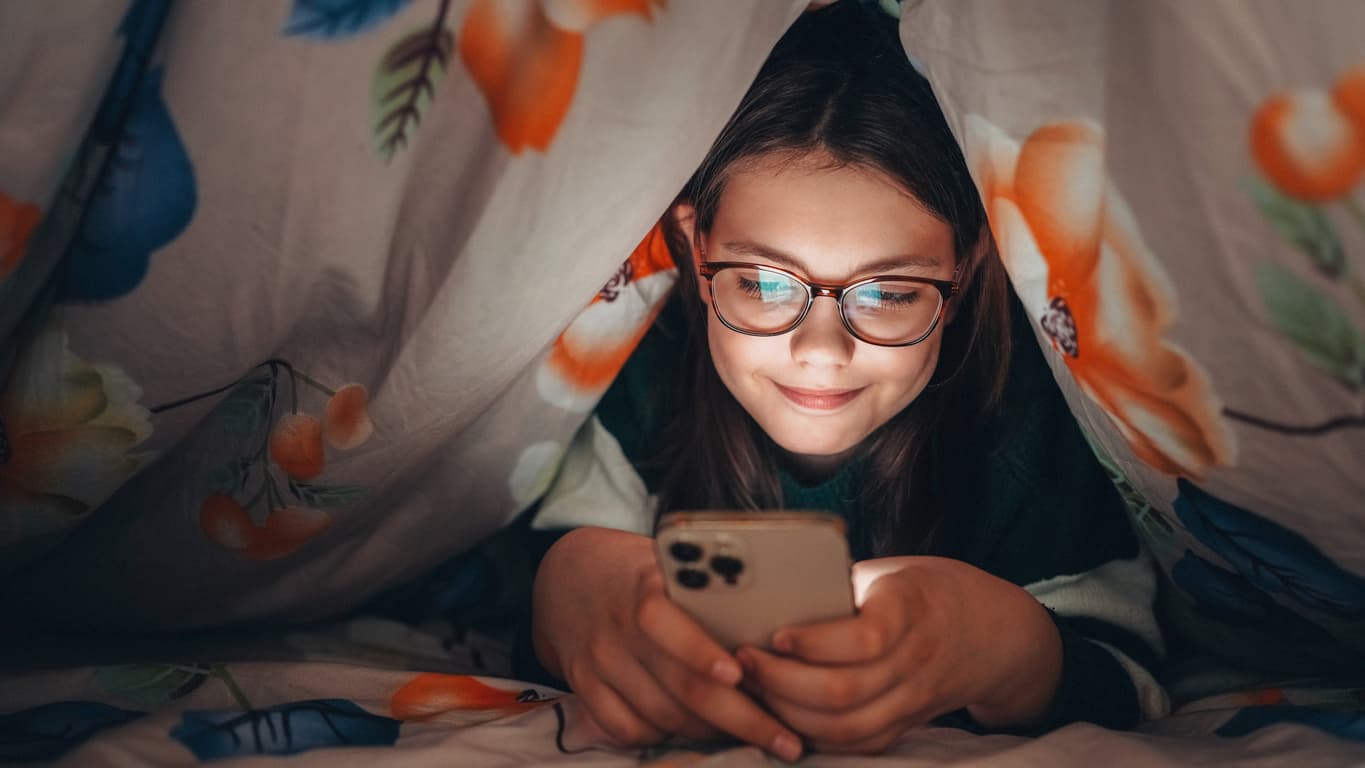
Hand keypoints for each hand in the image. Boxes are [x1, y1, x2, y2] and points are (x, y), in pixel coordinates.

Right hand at [531, 527, 803, 760]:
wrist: (566, 577)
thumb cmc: (638, 573)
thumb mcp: (668, 565)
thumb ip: (708, 593)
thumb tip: (772, 629)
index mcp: (644, 588)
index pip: (667, 622)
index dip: (703, 652)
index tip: (740, 674)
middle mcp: (618, 628)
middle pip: (682, 686)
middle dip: (743, 719)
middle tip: (785, 739)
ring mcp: (599, 662)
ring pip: (663, 716)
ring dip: (711, 732)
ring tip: (753, 735)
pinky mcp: (584, 688)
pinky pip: (628, 730)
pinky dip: (664, 737)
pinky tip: (691, 731)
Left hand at [734, 556, 1061, 753]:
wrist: (989, 631)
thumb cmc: (923, 590)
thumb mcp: (888, 571)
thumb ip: (839, 584)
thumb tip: (767, 592)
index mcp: (910, 608)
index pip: (865, 638)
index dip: (814, 642)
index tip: (774, 634)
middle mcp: (915, 659)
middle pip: (844, 692)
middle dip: (781, 682)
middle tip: (742, 662)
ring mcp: (913, 699)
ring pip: (845, 726)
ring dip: (788, 713)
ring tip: (752, 688)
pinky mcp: (907, 724)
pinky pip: (856, 744)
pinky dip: (813, 736)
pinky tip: (781, 715)